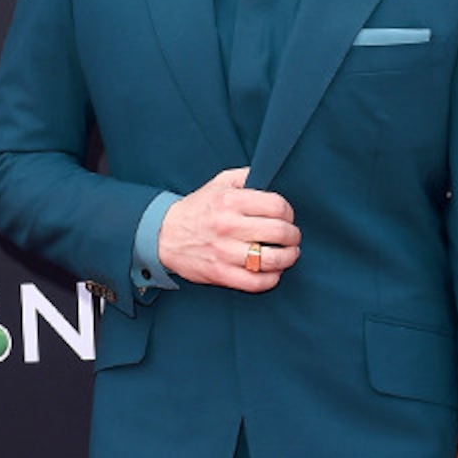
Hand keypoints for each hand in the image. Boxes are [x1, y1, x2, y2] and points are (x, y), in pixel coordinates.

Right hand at [157, 168, 300, 291]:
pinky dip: (272, 279)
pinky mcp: (221, 274)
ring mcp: (225, 252)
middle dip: (293, 236)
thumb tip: (271, 175)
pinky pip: (256, 282)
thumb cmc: (197, 209)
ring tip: (289, 254)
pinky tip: (273, 271)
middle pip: (280, 232)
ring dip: (288, 258)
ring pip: (272, 260)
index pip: (277, 206)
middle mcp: (229, 226)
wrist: (164, 235)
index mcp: (231, 201)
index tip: (287, 217)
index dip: (289, 212)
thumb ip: (247, 176)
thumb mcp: (220, 183)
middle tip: (292, 237)